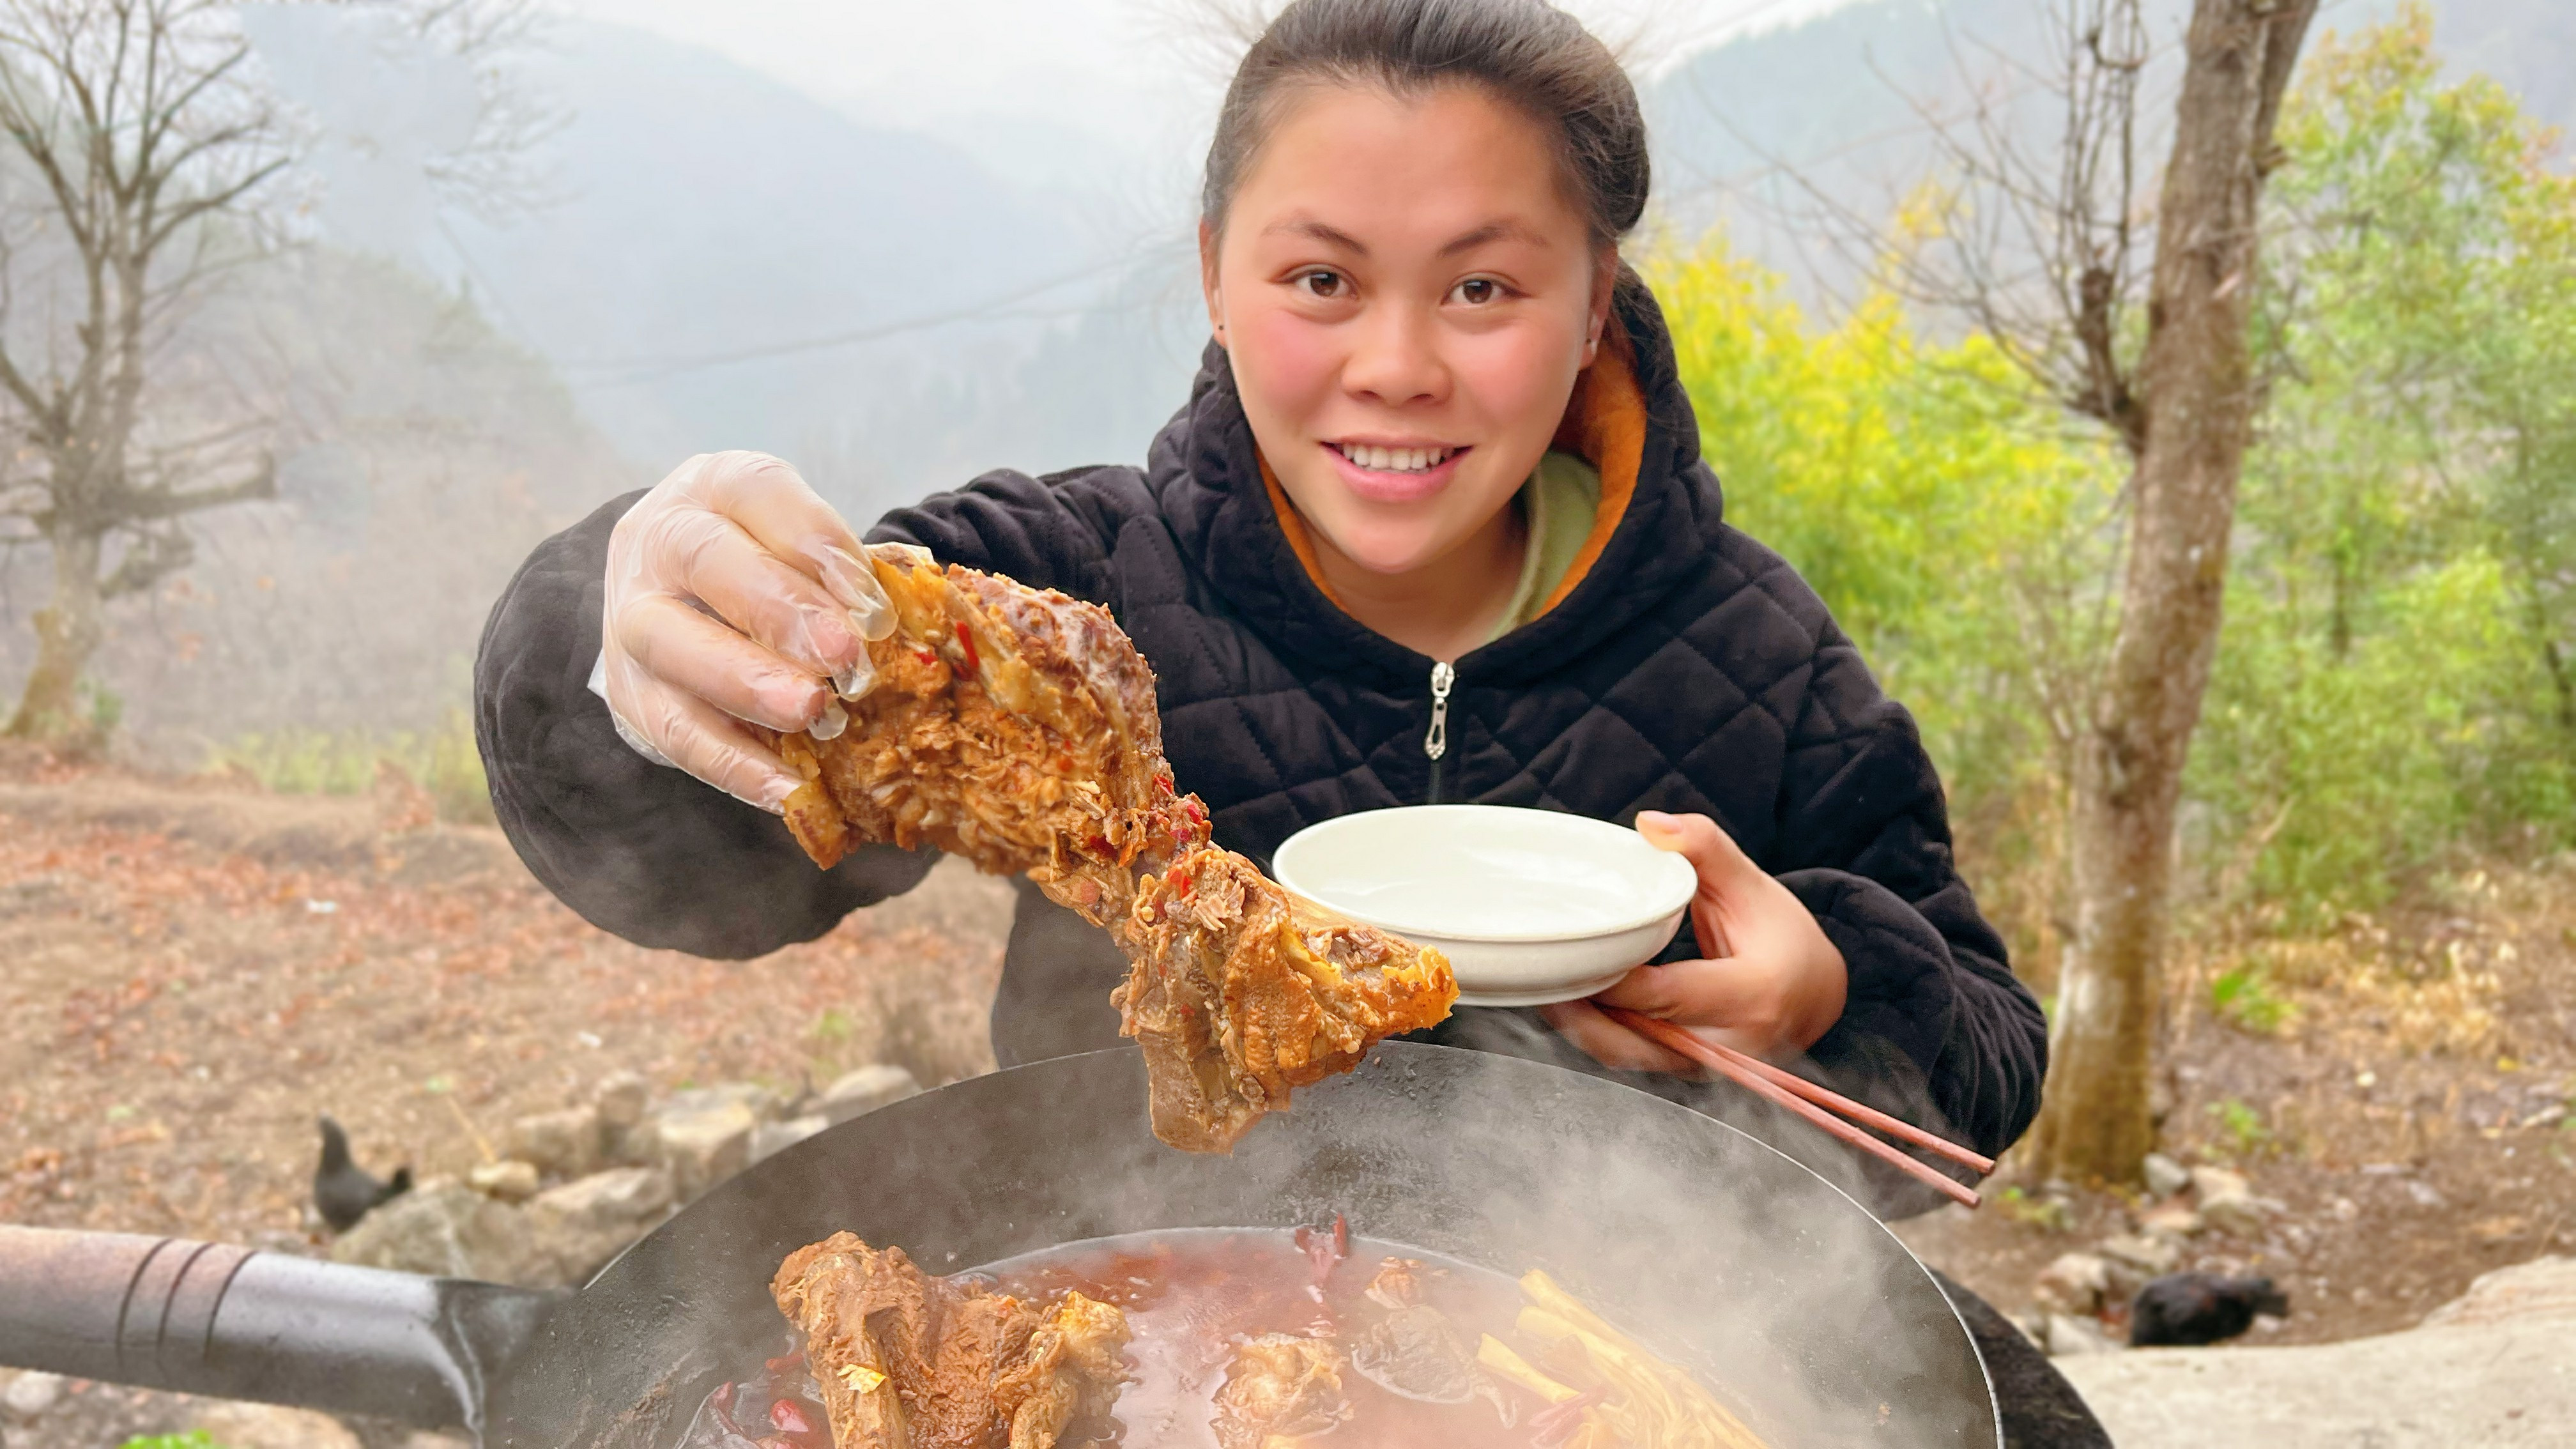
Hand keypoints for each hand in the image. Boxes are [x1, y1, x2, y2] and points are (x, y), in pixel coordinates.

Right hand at [596, 451, 897, 811]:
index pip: (758, 493)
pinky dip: (733, 763)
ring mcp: (632, 615)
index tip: (869, 598)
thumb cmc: (770, 566)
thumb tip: (916, 613)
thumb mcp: (806, 547)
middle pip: (707, 562)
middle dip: (780, 611)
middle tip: (844, 659)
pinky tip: (788, 788)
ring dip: (746, 683)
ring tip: (811, 713)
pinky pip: (673, 730)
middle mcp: (659, 540)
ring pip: (671, 644)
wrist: (683, 600)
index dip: (816, 542)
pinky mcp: (628, 691)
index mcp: (715, 487)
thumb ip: (850, 575)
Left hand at [1541, 811, 1847, 1072]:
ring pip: (1627, 1057)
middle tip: (1538, 973)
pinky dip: (1596, 1032)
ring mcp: (1708, 1066)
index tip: (1571, 949)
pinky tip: (1566, 1001)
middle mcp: (1732, 1044)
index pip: (1665, 997)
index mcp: (1754, 995)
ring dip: (1579, 1026)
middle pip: (1635, 1038)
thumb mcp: (1750, 882)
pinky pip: (1632, 1058)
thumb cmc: (1780, 934)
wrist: (1815, 992)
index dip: (1611, 979)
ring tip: (1540, 985)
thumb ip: (1703, 846)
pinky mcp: (1687, 1071)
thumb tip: (1649, 824)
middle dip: (1580, 1011)